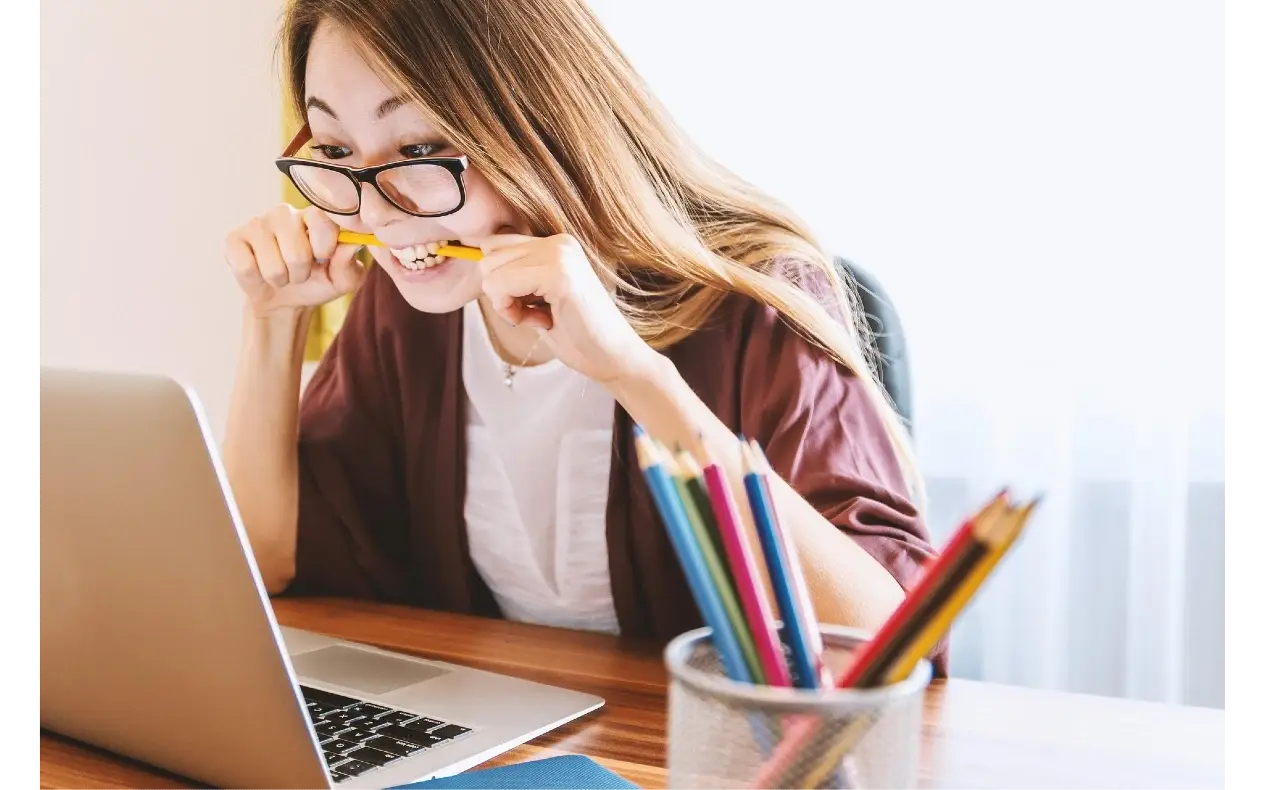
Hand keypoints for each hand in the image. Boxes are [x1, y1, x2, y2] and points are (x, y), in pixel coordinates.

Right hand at [224, 204, 365, 317]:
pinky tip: (259, 272)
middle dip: (301, 273)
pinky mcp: (234, 239)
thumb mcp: (343, 279)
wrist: (285, 300)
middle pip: (297, 253)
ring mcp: (257, 223)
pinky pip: (247, 268)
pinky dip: (256, 281)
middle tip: (299, 272)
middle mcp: (285, 213)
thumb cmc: (317, 282)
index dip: (325, 247)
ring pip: (273, 266)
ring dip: (280, 279)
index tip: (324, 258)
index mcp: (314, 216)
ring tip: (281, 274)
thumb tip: (353, 243)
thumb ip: (350, 262)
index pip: (322, 220)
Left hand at [468, 231, 658, 384]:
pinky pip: (502, 286)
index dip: (501, 282)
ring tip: (541, 317)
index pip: (496, 246)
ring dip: (506, 304)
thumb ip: (516, 275)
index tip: (529, 305)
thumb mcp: (538, 297)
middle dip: (501, 293)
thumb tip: (477, 254)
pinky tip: (542, 321)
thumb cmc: (576, 334)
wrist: (614, 358)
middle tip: (534, 313)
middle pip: (489, 257)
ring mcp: (560, 255)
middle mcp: (559, 242)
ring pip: (491, 271)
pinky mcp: (559, 274)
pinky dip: (511, 311)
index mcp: (556, 243)